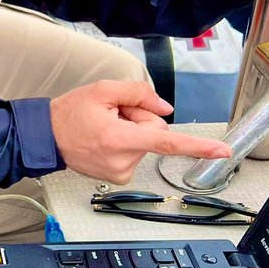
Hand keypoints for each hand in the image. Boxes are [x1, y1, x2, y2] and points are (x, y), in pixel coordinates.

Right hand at [50, 80, 231, 183]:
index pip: (167, 142)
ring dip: (130, 132)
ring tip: (103, 128)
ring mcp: (121, 172)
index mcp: (119, 138)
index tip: (223, 152)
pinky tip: (103, 139)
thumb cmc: (69, 114)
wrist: (45, 137)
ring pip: (145, 144)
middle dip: (139, 120)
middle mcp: (122, 160)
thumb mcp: (101, 91)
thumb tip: (165, 109)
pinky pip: (136, 154)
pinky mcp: (119, 176)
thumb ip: (139, 93)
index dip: (198, 147)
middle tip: (112, 115)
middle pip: (155, 133)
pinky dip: (124, 144)